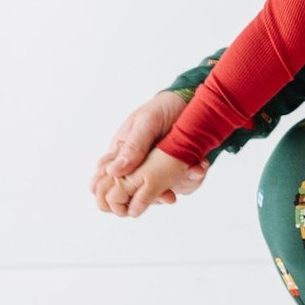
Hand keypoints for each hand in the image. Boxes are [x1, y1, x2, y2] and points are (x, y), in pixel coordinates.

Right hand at [91, 90, 208, 212]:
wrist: (190, 101)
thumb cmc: (162, 108)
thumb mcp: (146, 122)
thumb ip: (132, 146)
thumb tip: (113, 171)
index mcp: (120, 154)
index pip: (105, 183)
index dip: (114, 198)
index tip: (132, 204)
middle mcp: (136, 165)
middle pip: (132, 194)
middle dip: (149, 198)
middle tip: (167, 196)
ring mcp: (156, 169)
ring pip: (157, 192)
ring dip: (172, 188)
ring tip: (189, 177)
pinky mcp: (176, 169)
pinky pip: (181, 182)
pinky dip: (191, 177)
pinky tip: (198, 169)